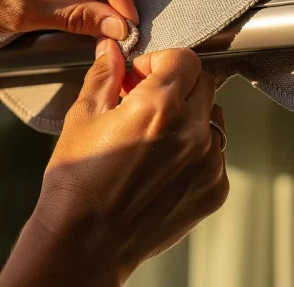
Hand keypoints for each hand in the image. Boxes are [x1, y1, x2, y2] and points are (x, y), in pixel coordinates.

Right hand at [0, 43, 228, 285]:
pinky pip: (215, 155)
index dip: (160, 61)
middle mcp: (192, 132)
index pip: (184, 58)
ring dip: (190, 117)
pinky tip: (163, 166)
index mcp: (159, 106)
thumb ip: (104, 76)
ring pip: (213, 119)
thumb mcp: (83, 118)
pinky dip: (196, 152)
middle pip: (203, 83)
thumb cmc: (78, 184)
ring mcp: (208, 163)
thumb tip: (111, 50)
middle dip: (177, 85)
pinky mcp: (214, 189)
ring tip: (156, 136)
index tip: (142, 75)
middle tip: (146, 101)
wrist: (86, 243)